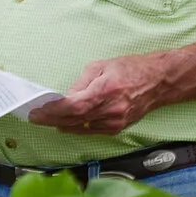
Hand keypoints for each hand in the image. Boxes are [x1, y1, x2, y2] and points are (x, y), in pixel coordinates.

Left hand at [30, 54, 173, 134]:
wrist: (159, 81)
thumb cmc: (132, 69)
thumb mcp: (102, 66)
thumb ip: (81, 83)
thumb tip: (66, 97)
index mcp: (106, 90)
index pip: (72, 107)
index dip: (52, 111)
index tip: (37, 111)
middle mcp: (111, 110)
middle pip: (73, 120)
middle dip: (51, 119)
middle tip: (36, 117)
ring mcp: (115, 122)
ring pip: (80, 128)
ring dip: (61, 124)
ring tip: (46, 119)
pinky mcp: (117, 128)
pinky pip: (90, 130)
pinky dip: (77, 126)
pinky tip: (66, 122)